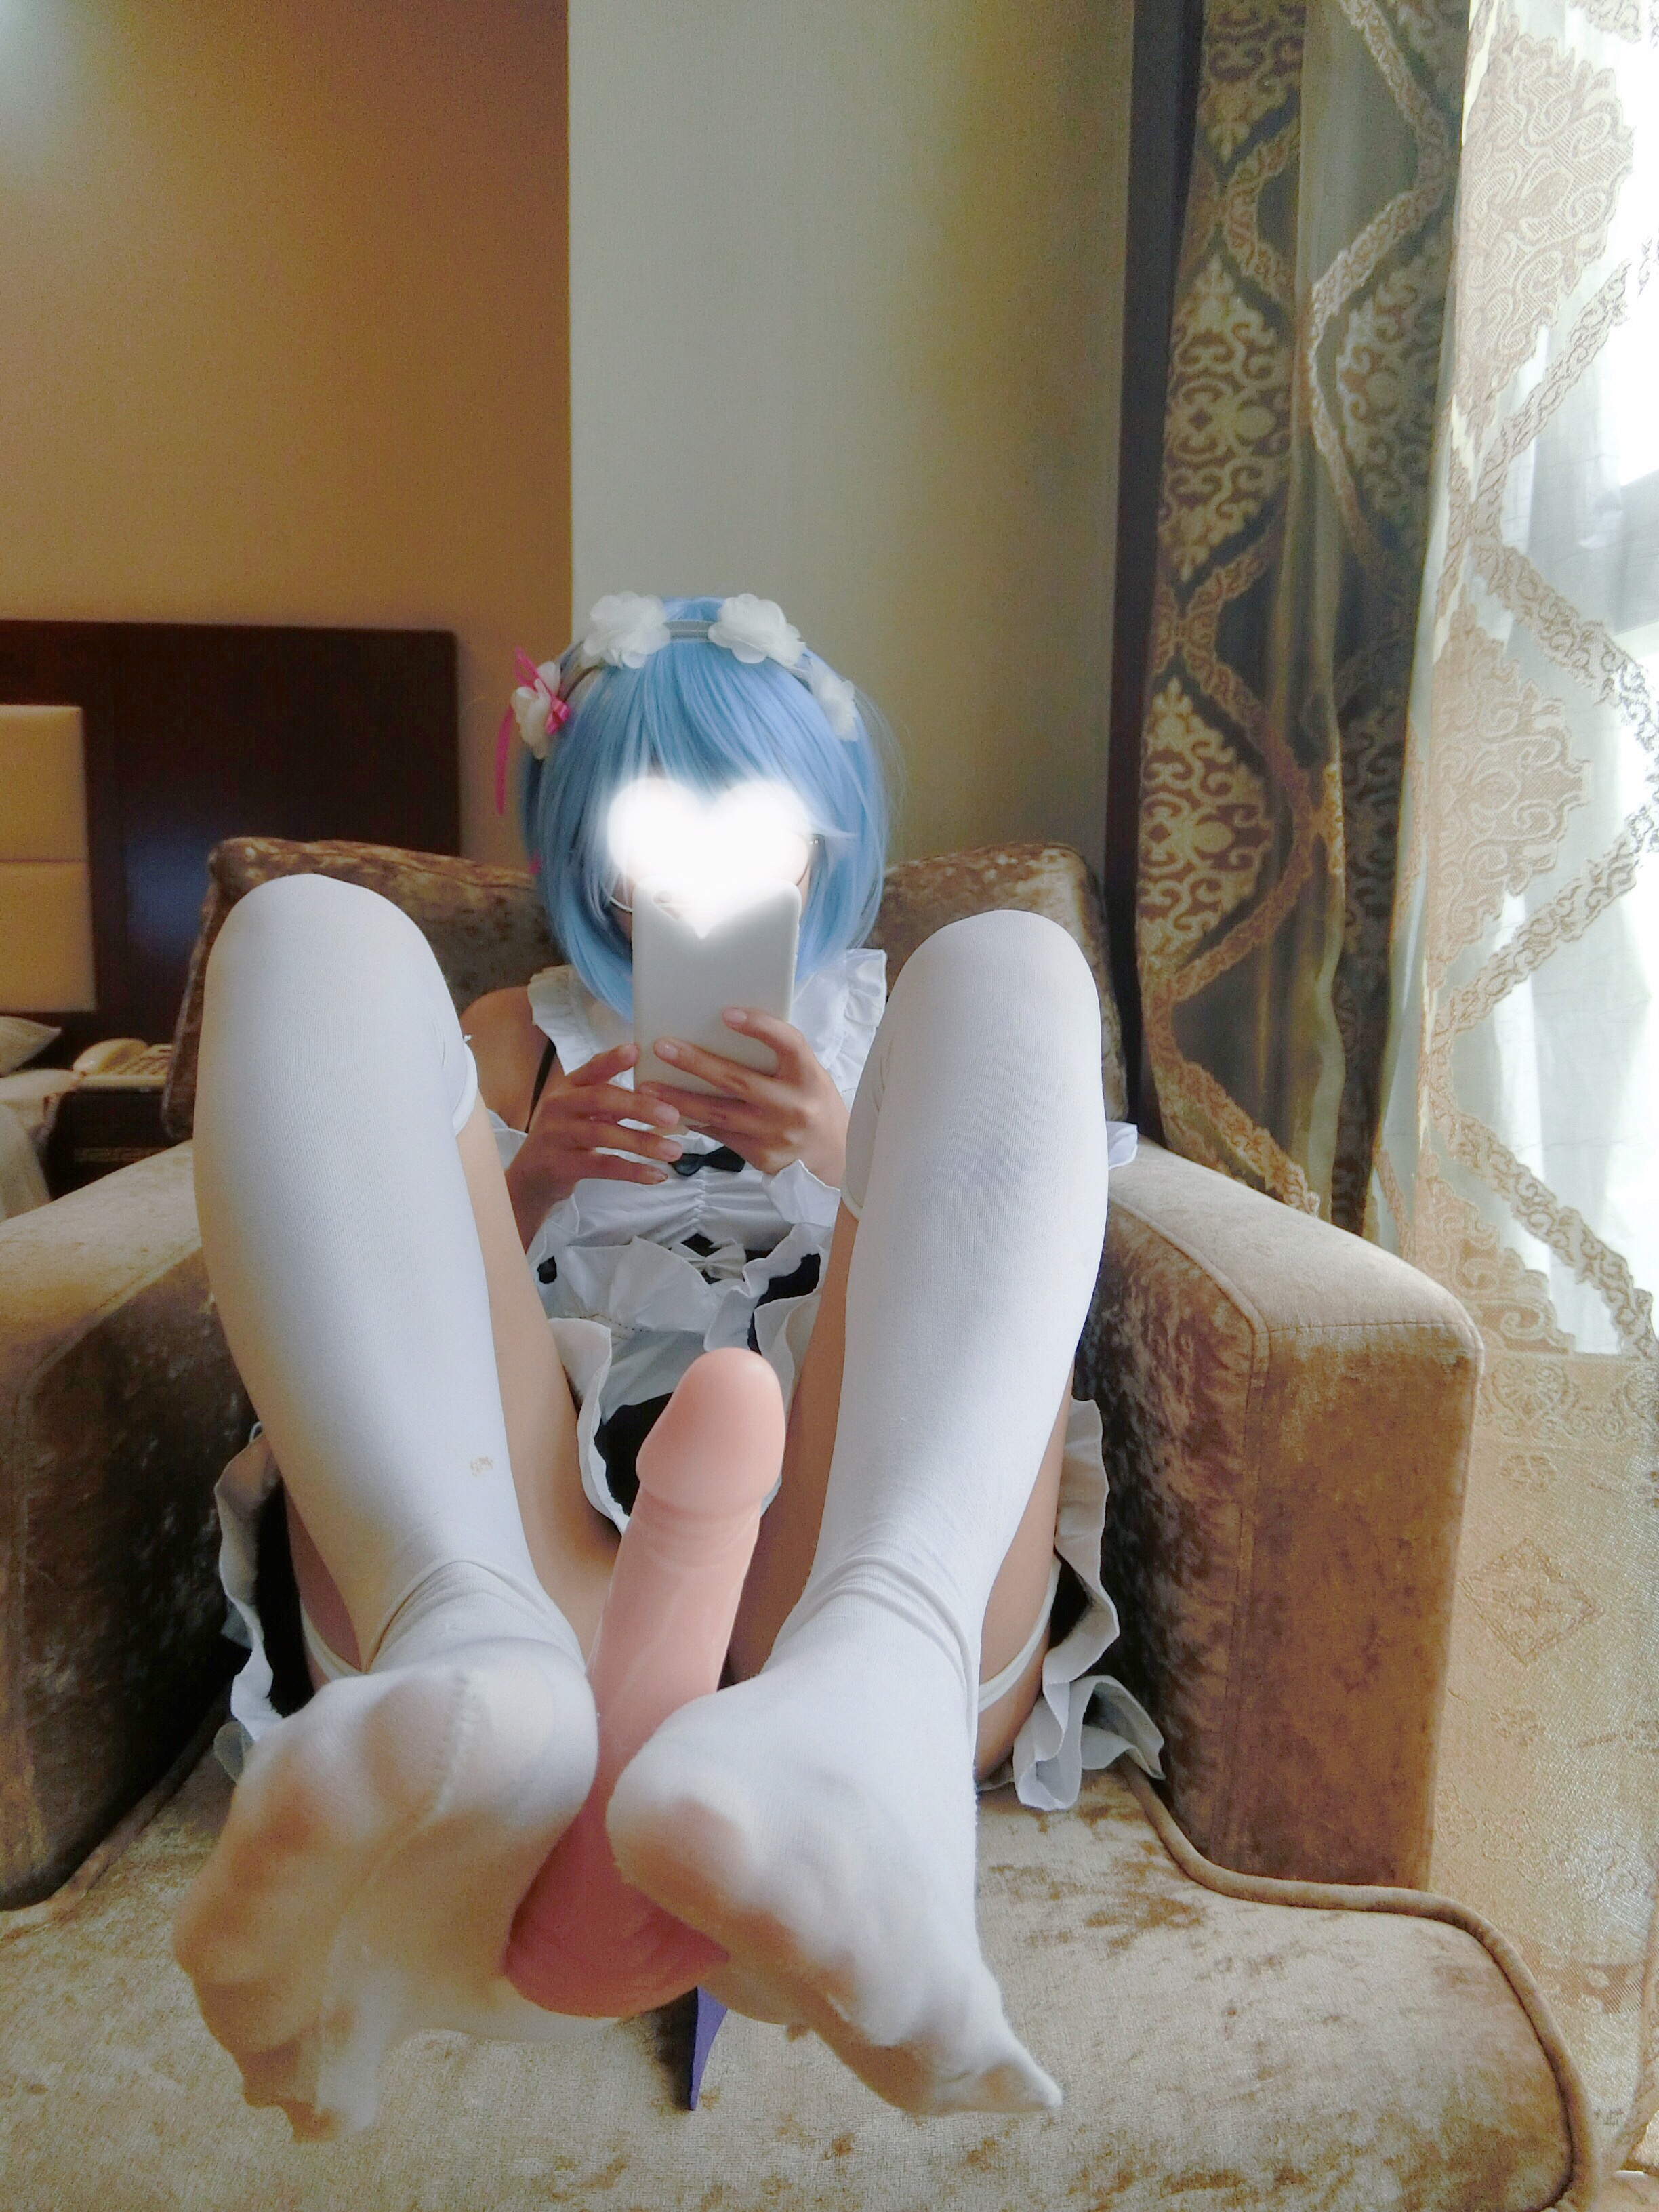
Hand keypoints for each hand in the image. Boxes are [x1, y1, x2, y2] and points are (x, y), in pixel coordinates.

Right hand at [505, 1041, 682, 1244]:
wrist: (532, 1177)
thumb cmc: (567, 1137)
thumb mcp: (583, 1112)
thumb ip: (612, 1100)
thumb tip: (662, 1094)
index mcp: (568, 1088)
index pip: (591, 1069)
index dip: (612, 1060)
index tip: (637, 1051)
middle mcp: (559, 1107)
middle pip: (601, 1099)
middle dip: (640, 1106)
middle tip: (673, 1115)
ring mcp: (557, 1136)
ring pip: (604, 1135)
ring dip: (643, 1142)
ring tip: (675, 1150)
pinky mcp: (561, 1165)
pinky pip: (603, 1166)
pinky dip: (633, 1171)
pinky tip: (657, 1174)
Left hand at [639, 1010, 848, 1185]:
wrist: (831, 1157)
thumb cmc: (812, 1103)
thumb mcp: (808, 1075)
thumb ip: (778, 1057)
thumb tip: (725, 1029)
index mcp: (808, 1076)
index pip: (788, 1044)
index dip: (759, 1027)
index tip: (728, 1013)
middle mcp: (793, 1105)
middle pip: (738, 1080)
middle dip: (696, 1063)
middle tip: (662, 1047)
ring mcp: (774, 1133)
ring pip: (718, 1113)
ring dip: (679, 1098)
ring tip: (647, 1086)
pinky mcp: (759, 1155)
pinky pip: (718, 1134)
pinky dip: (692, 1120)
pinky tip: (666, 1111)